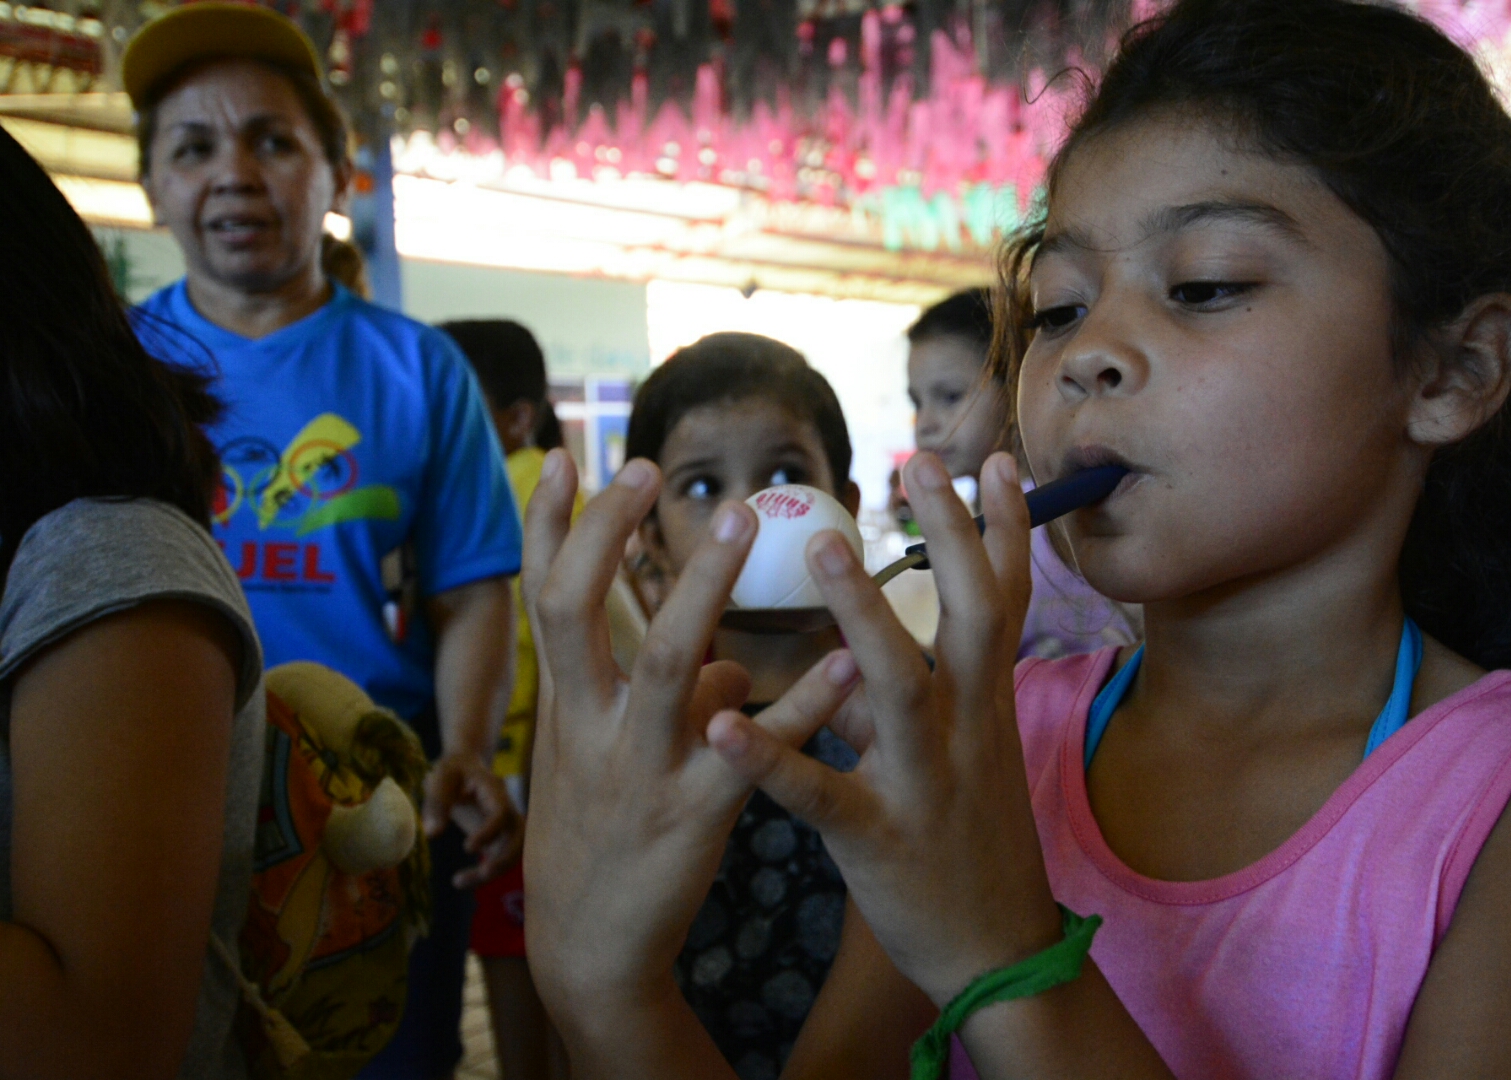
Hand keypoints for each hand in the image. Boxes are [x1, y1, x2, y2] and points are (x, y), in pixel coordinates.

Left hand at [422, 750, 521, 888]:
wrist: (466, 767)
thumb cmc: (452, 770)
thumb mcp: (440, 778)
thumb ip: (436, 804)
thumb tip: (432, 834)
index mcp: (494, 791)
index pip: (501, 813)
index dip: (489, 832)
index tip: (467, 848)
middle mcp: (507, 810)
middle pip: (520, 837)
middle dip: (506, 858)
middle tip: (483, 872)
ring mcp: (506, 826)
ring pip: (513, 853)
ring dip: (493, 871)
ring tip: (459, 882)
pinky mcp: (499, 839)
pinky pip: (499, 860)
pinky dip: (483, 874)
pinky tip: (459, 881)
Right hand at [520, 452, 860, 1022]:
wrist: (586, 947)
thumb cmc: (599, 834)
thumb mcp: (607, 757)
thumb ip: (665, 698)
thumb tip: (725, 660)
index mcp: (568, 702)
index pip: (541, 594)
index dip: (544, 525)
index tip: (561, 453)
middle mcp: (592, 723)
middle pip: (575, 613)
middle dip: (603, 536)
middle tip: (645, 469)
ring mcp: (642, 766)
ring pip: (666, 666)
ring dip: (704, 590)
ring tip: (746, 522)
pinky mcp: (696, 814)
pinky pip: (756, 749)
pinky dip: (803, 703)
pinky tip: (847, 658)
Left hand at [708, 451, 1060, 1005]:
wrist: (998, 954)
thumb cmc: (966, 841)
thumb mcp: (950, 755)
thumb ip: (892, 696)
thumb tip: (844, 645)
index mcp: (985, 704)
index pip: (1004, 599)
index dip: (1004, 529)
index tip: (998, 459)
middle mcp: (966, 729)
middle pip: (973, 617)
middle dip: (953, 536)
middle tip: (921, 461)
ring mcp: (925, 781)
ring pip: (900, 688)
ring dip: (865, 616)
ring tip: (826, 551)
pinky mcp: (878, 838)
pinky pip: (820, 792)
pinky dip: (772, 755)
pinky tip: (720, 721)